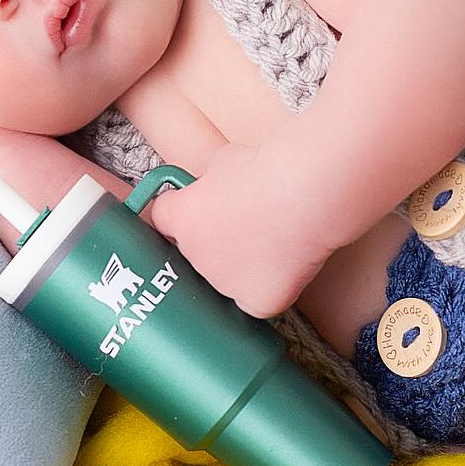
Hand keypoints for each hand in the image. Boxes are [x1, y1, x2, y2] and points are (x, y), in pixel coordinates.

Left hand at [144, 141, 336, 317]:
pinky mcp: (255, 302)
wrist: (301, 195)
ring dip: (241, 265)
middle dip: (215, 241)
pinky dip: (269, 288)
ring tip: (273, 240)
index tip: (200, 207)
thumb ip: (210, 183)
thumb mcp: (222, 163)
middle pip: (196, 253)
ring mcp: (223, 283)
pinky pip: (256, 302)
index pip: (163, 219)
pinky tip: (285, 267)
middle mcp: (193, 256)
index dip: (182, 211)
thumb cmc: (265, 170)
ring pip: (227, 279)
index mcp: (179, 218)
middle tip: (246, 224)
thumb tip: (217, 190)